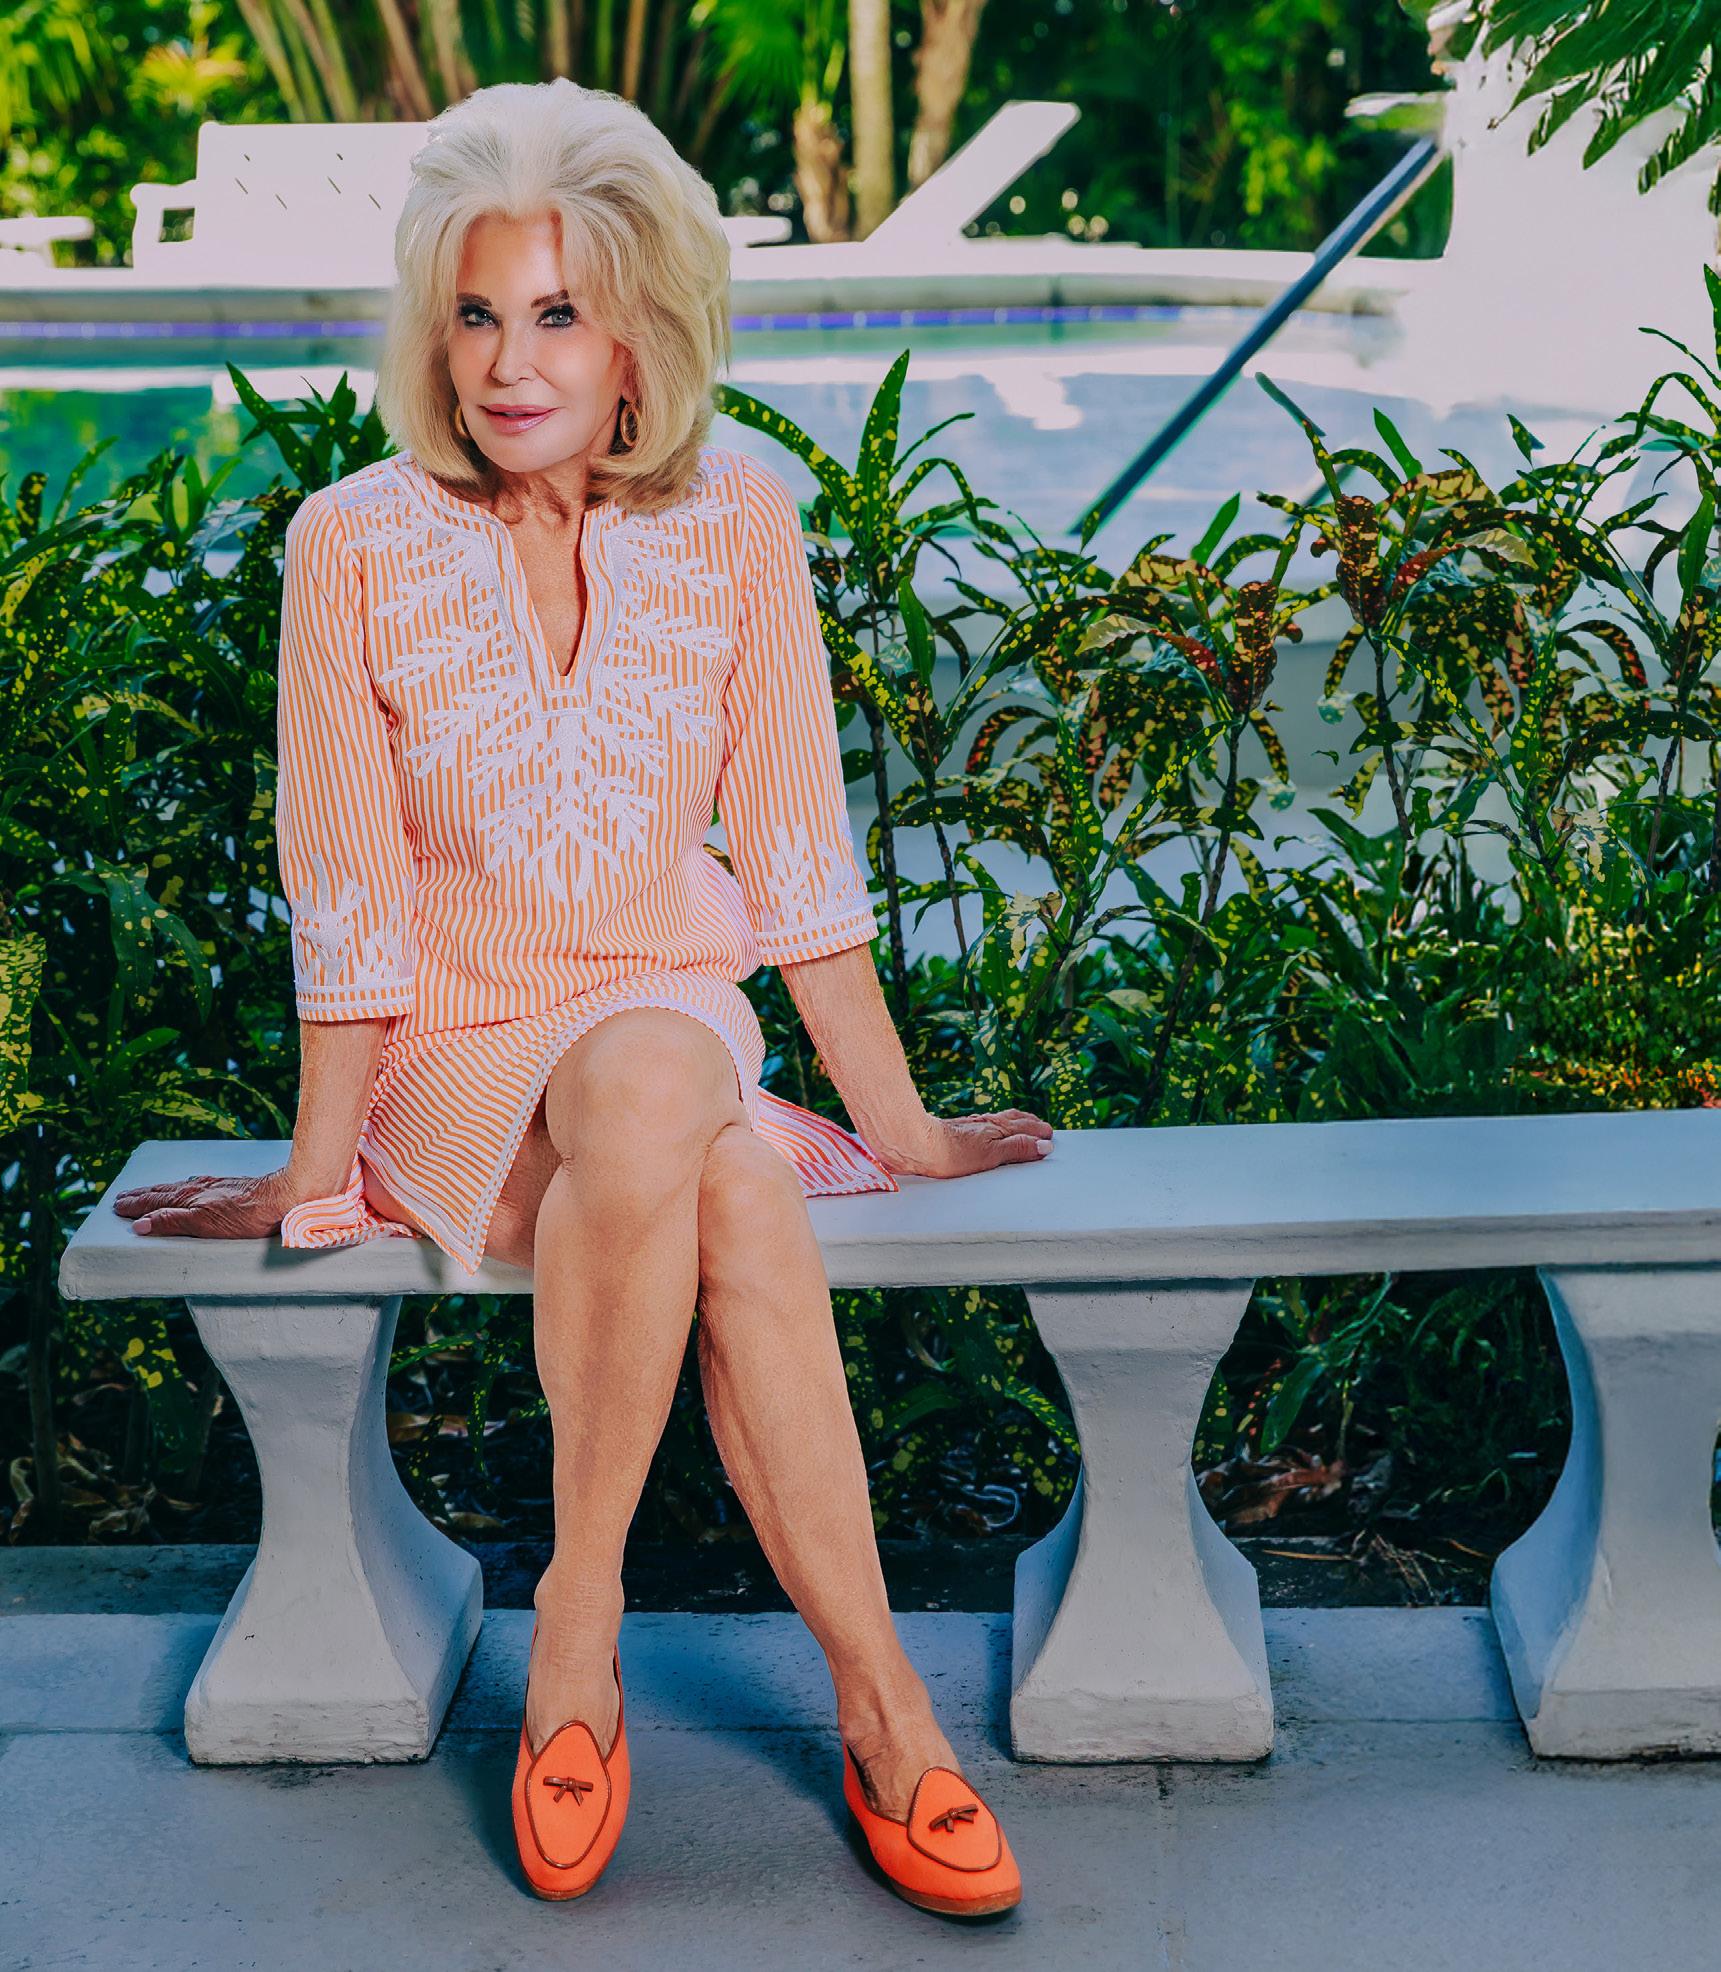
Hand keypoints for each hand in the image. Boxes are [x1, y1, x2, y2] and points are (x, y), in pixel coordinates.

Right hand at [112, 1165, 301, 1239]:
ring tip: (147, 1192)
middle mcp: (200, 1189)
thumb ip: (173, 1222)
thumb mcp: (205, 1224)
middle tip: (122, 1198)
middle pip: (164, 1192)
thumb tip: (140, 1224)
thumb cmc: (249, 1216)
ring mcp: (216, 1187)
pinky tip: (189, 1185)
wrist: (286, 1198)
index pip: (155, 1202)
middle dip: (142, 1196)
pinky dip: (183, 1186)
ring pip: (180, 1187)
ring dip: (160, 1191)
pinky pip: (198, 1185)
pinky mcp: (231, 1187)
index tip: (117, 1206)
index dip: (136, 1206)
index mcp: (191, 1199)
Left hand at [875, 1109, 1053, 1179]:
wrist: (915, 1144)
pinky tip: (988, 1130)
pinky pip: (984, 1125)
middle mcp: (986, 1123)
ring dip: (1014, 1124)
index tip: (1050, 1137)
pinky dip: (995, 1127)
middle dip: (1030, 1124)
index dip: (1038, 1133)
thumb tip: (1045, 1145)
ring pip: (999, 1121)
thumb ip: (1018, 1149)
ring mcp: (971, 1125)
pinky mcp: (957, 1130)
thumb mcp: (991, 1155)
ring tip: (1022, 1126)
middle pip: (1014, 1120)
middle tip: (1043, 1129)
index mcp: (998, 1128)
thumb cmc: (951, 1153)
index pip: (1025, 1128)